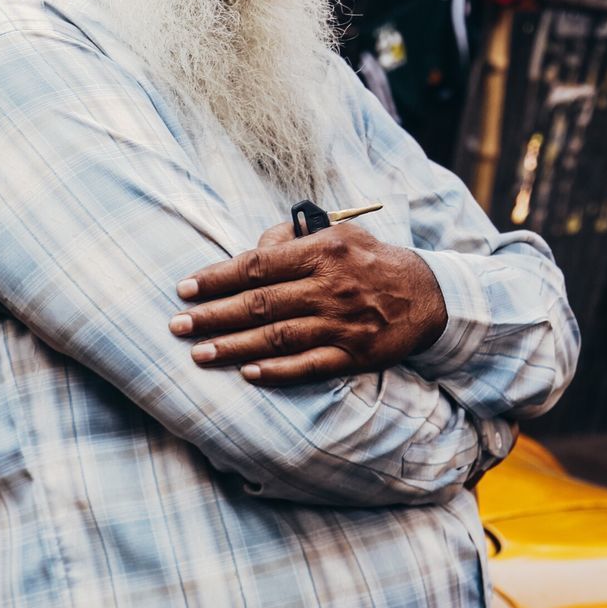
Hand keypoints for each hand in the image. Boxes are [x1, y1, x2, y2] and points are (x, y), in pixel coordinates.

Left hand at [169, 220, 447, 384]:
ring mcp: (341, 324)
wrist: (429, 295)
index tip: (186, 288)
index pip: (258, 264)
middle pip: (260, 303)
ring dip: (234, 346)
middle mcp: (329, 287)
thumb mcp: (339, 233)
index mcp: (321, 251)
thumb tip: (253, 250)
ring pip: (278, 337)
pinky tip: (248, 374)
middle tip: (177, 325)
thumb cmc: (371, 260)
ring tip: (199, 353)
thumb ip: (293, 237)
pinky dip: (278, 371)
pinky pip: (310, 365)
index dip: (218, 277)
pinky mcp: (354, 354)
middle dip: (214, 315)